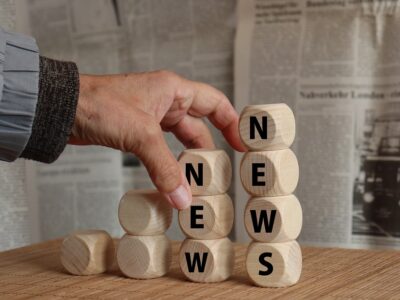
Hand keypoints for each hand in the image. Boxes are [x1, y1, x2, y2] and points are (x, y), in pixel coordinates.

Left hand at [70, 71, 245, 208]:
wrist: (62, 109)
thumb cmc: (99, 104)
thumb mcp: (140, 135)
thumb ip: (164, 168)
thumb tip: (183, 198)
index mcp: (173, 90)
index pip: (215, 103)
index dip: (232, 123)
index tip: (242, 143)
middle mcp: (165, 102)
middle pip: (198, 128)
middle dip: (206, 152)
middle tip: (215, 175)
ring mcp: (151, 118)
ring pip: (178, 142)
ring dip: (185, 162)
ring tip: (194, 183)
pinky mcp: (136, 132)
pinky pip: (161, 150)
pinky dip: (167, 165)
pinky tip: (171, 181)